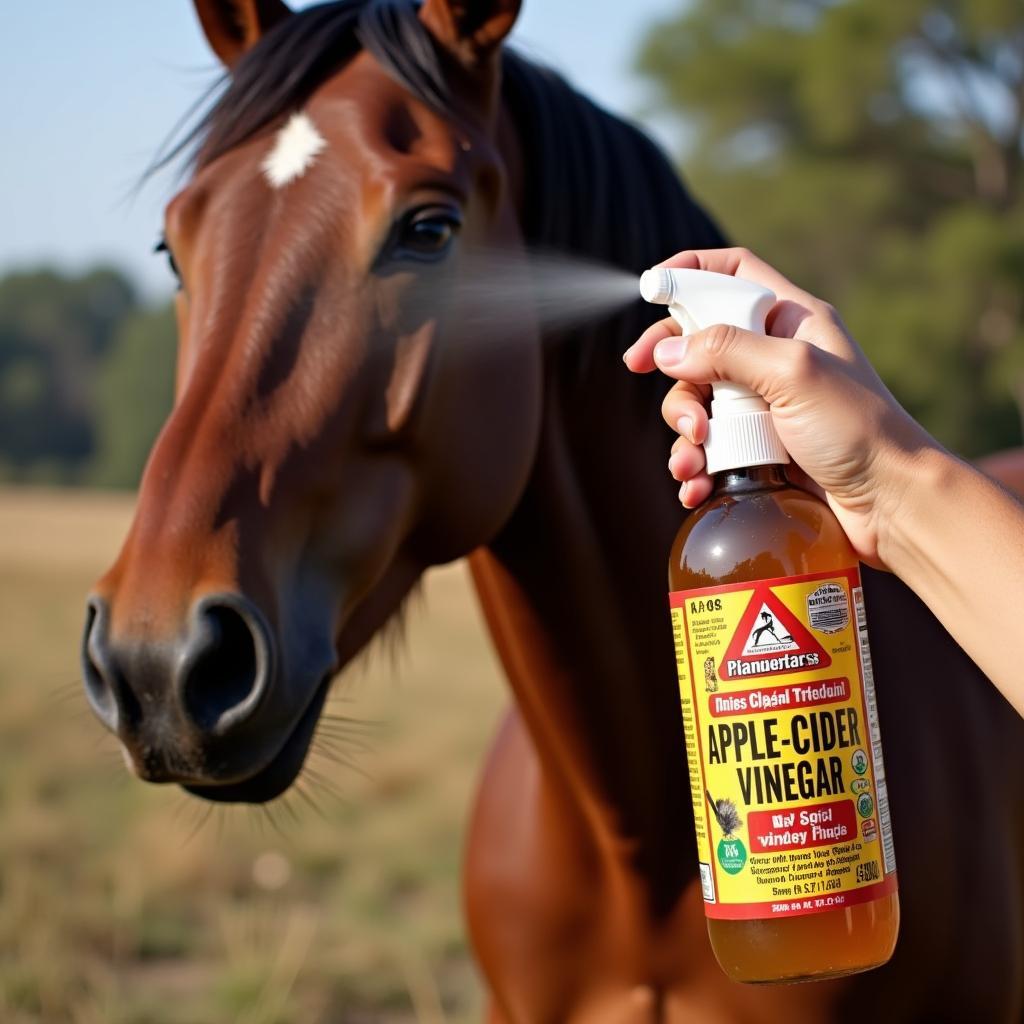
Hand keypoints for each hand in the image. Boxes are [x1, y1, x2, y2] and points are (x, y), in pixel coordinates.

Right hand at [623, 247, 938, 567]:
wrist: (890, 504)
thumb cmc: (858, 430)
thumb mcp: (793, 373)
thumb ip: (726, 351)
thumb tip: (667, 350)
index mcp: (791, 321)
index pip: (733, 273)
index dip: (690, 272)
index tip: (649, 289)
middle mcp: (774, 359)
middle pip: (699, 341)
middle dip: (670, 361)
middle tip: (637, 367)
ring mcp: (764, 407)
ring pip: (697, 401)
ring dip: (682, 428)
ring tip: (694, 458)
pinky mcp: (757, 450)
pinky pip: (708, 449)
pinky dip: (694, 466)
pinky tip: (696, 485)